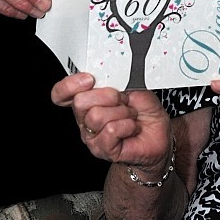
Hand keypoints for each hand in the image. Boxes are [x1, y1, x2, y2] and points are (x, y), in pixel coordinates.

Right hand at [51, 72, 172, 169]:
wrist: (157, 135)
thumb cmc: (144, 110)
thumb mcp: (133, 85)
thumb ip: (117, 77)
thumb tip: (108, 70)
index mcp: (89, 99)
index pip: (62, 93)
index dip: (70, 85)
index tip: (89, 79)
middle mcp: (86, 118)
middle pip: (80, 102)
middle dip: (108, 96)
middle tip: (123, 100)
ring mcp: (93, 136)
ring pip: (96, 116)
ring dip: (122, 112)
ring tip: (131, 115)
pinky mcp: (104, 149)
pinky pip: (110, 131)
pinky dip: (127, 125)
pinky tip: (132, 126)